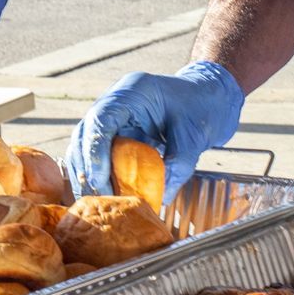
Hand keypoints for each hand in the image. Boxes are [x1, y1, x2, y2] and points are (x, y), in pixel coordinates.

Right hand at [66, 61, 245, 204]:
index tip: (100, 180)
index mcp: (133, 91)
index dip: (95, 151)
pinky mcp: (116, 132)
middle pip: (85, 133)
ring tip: (95, 203)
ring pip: (84, 145)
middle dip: (87, 168)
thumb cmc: (202, 107)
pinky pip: (97, 154)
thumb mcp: (194, 135)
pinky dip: (97, 175)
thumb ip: (178, 163)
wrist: (209, 96)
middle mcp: (116, 101)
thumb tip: (159, 198)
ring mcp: (113, 116)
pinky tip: (103, 196)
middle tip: (97, 200)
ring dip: (86, 174)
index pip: (101, 118)